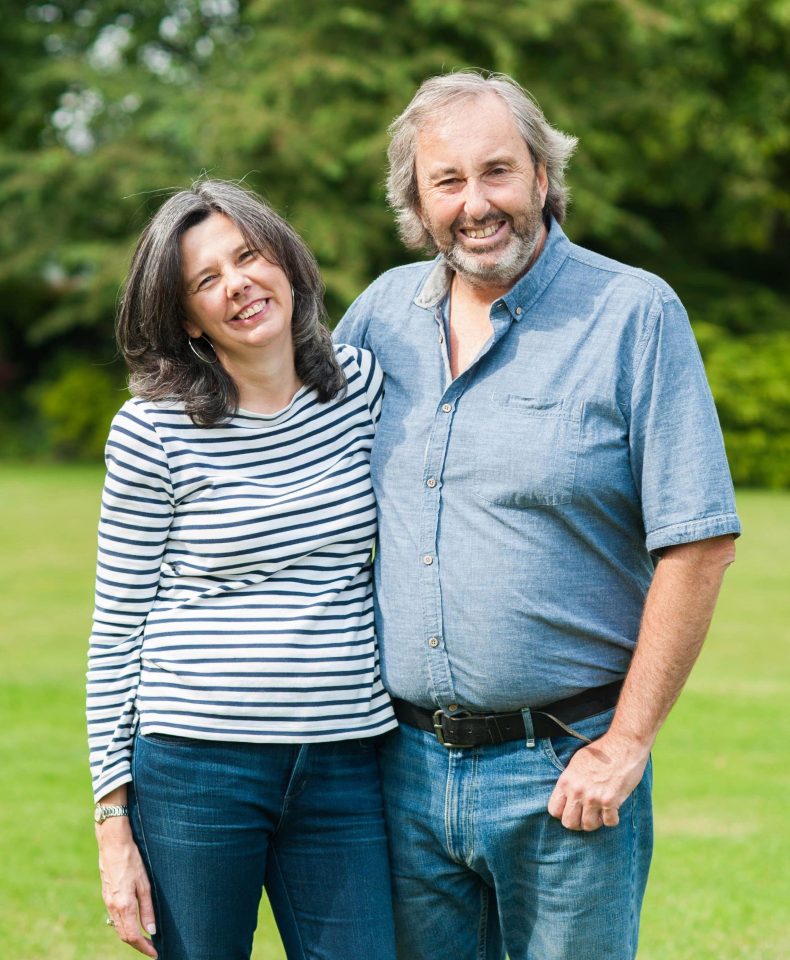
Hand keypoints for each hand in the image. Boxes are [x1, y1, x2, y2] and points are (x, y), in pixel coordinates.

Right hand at [97, 817, 157, 956]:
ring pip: (118, 928)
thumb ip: (147, 908)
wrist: (113, 844)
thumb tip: (151, 930)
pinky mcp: (106, 896)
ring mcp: (107, 902)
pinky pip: (114, 918)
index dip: (144, 948)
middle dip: (138, 945)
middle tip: (152, 948)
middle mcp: (113, 907)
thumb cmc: (132, 861)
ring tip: (145, 939)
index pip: (133, 936)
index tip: (155, 953)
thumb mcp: (145, 884)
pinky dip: (124, 926)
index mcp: (124, 906)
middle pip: (124, 935)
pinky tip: (133, 923)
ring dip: (130, 937)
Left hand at [547, 731, 649, 831]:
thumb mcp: (576, 762)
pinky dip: (612, 819)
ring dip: (595, 822)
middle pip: (569, 823)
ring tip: (600, 813)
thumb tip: (567, 797)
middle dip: (577, 823)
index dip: (562, 813)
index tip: (571, 811)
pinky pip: (609, 823)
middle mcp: (577, 791)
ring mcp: (594, 797)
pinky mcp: (611, 801)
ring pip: (588, 826)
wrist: (623, 744)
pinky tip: (613, 810)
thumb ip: (570, 781)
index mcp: (566, 781)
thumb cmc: (601, 751)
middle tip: (586, 816)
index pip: (554, 810)